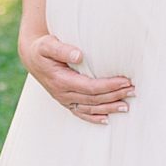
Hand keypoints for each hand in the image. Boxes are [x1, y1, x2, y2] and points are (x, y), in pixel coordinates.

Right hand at [18, 33, 134, 124]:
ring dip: (109, 108)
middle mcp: (63, 94)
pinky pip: (81, 112)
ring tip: (127, 106)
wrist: (31, 56)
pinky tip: (106, 120)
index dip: (109, 86)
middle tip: (133, 90)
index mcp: (61, 81)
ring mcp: (64, 99)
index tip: (125, 81)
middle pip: (94, 99)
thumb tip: (79, 55)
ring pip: (90, 108)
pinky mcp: (66, 101)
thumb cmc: (42, 48)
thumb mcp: (48, 45)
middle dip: (114, 96)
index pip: (90, 87)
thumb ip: (62, 49)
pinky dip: (94, 117)